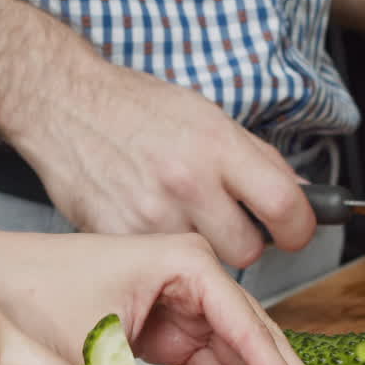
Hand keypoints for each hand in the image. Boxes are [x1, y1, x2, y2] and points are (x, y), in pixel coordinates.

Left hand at [0, 231, 304, 364]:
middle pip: (247, 331)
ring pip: (230, 347)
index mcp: (182, 261)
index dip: (274, 364)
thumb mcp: (90, 358)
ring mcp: (175, 296)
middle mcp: (187, 272)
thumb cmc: (30, 296)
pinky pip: (204, 357)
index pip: (245, 318)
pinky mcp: (160, 322)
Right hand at [7, 59, 316, 268]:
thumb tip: (299, 192)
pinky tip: (151, 219)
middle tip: (229, 221)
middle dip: (245, 242)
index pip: (285, 206)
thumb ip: (255, 158)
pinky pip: (162, 259)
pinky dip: (163, 248)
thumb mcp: (207, 115)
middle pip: (248, 250)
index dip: (300, 227)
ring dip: (203, 247)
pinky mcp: (118, 234)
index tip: (295, 230)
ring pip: (205, 261)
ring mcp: (150, 213)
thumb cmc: (135, 107)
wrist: (63, 103)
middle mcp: (187, 181)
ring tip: (183, 216)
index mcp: (217, 145)